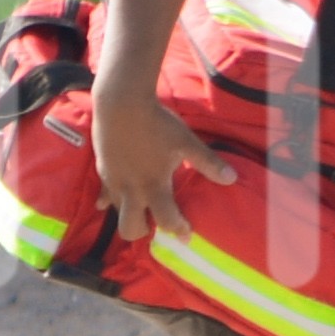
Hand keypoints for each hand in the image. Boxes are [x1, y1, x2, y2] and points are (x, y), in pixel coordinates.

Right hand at [92, 82, 224, 241]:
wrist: (121, 103)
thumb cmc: (157, 123)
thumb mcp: (186, 142)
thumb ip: (208, 163)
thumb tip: (232, 178)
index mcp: (153, 186)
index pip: (166, 220)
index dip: (178, 229)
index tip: (187, 233)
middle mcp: (130, 190)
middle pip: (130, 229)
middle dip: (144, 232)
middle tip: (157, 223)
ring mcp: (113, 181)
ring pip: (117, 212)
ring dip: (130, 214)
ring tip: (143, 208)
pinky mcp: (102, 170)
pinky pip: (103, 194)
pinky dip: (108, 200)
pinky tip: (108, 203)